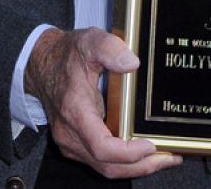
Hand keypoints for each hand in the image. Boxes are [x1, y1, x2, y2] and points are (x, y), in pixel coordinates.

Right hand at [24, 28, 182, 179]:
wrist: (41, 63)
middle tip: (169, 157)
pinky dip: (124, 163)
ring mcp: (71, 143)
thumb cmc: (65, 55)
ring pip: (105, 168)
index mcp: (75, 111)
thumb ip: (110, 48)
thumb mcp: (89, 41)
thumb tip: (132, 63)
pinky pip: (101, 162)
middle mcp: (70, 133)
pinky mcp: (75, 145)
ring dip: (135, 167)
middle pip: (108, 165)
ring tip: (163, 158)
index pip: (101, 147)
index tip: (150, 145)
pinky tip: (143, 155)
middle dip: (141, 166)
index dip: (129, 153)